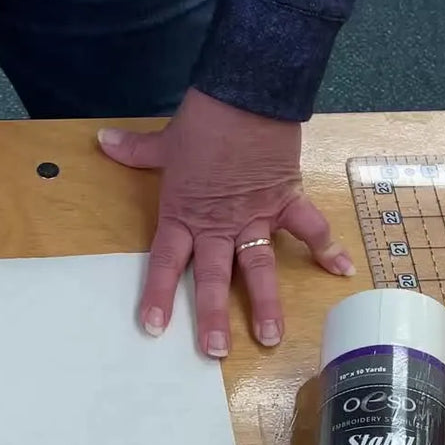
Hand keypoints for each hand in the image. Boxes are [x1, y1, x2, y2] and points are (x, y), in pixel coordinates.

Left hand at [97, 89, 353, 356]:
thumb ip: (136, 151)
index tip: (153, 328)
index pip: (166, 261)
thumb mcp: (164, 140)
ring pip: (259, 266)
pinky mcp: (286, 198)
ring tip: (270, 337)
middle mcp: (218, 223)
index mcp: (184, 213)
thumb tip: (102, 141)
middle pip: (213, 277)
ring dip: (265, 303)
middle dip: (213, 316)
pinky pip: (308, 227)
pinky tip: (342, 271)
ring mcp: (255, 215)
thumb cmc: (203, 119)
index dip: (158, 294)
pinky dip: (327, 247)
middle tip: (214, 353)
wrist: (247, 92)